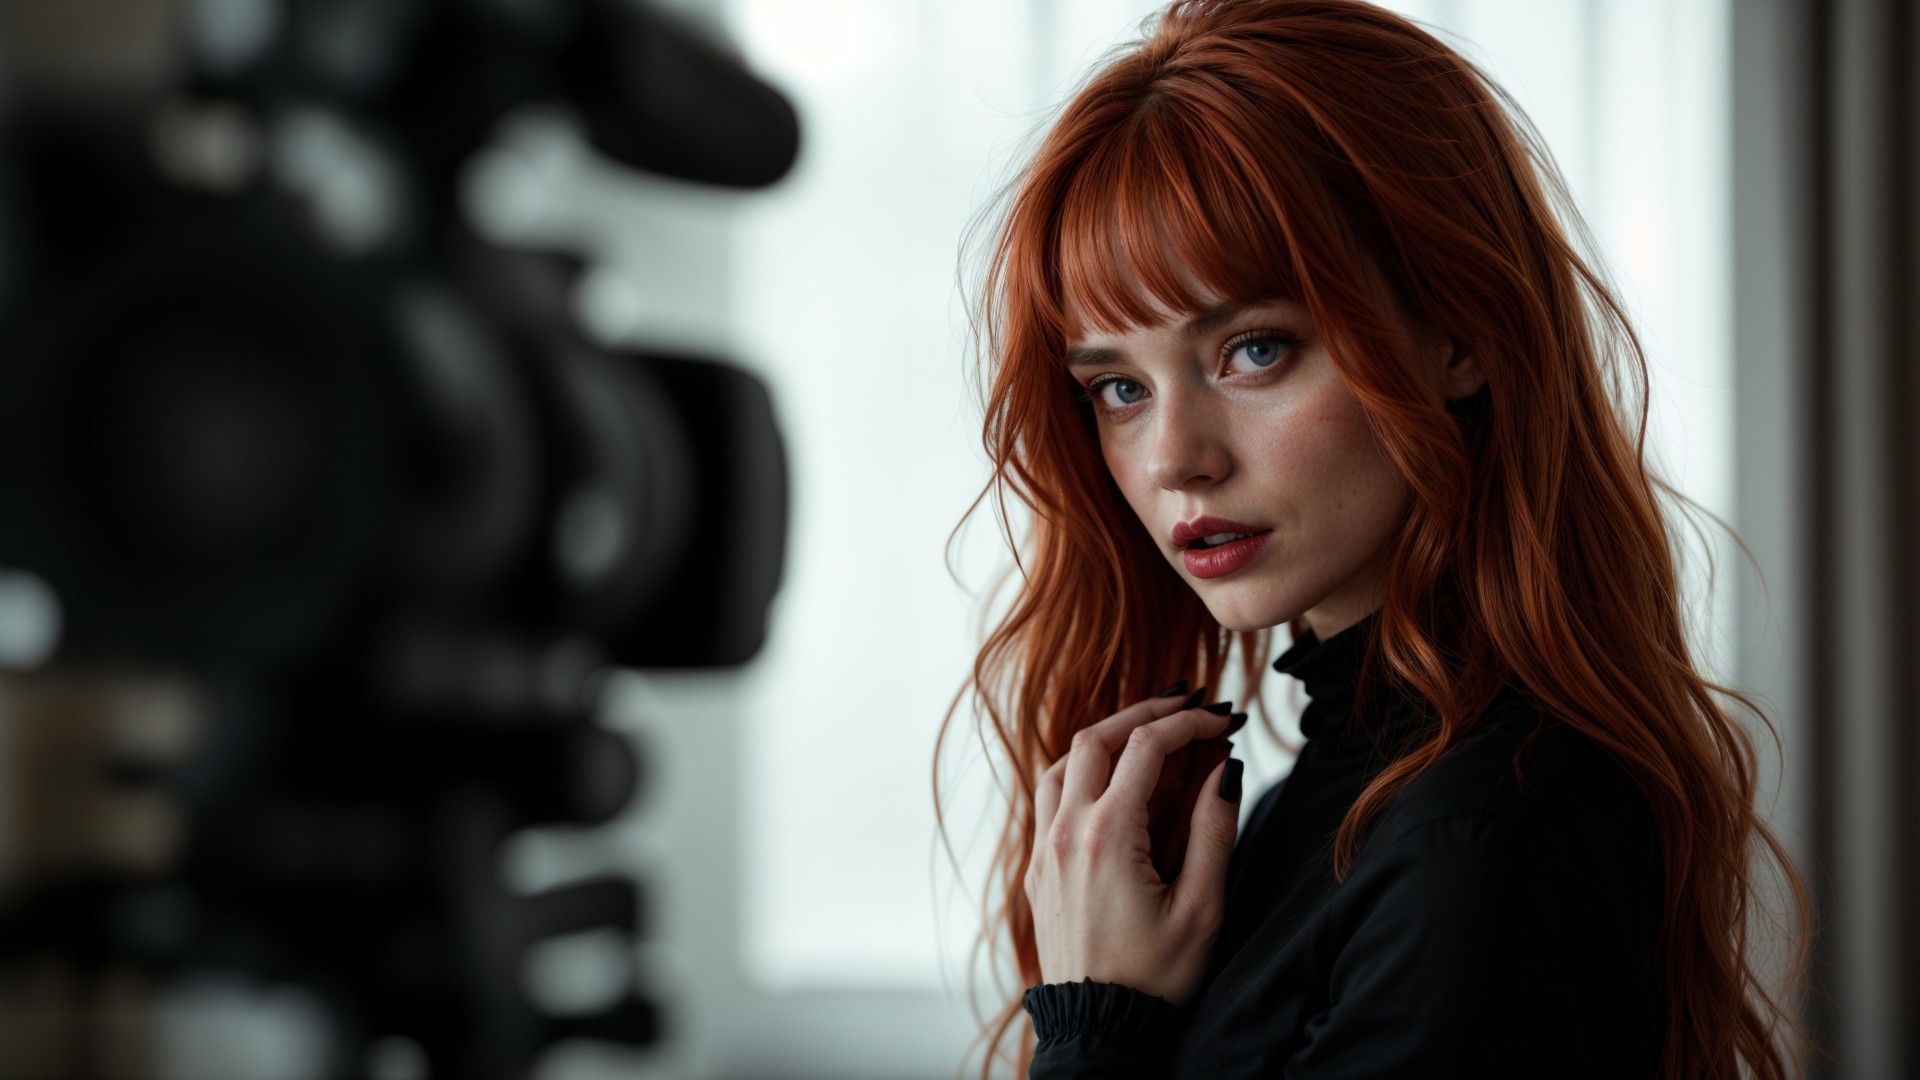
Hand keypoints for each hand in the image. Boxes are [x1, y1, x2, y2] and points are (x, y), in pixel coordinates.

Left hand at [1025, 691, 1244, 1007]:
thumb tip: (1225, 768)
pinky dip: (1084, 772)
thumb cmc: (1155, 979)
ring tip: (1150, 735)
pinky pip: (1052, 798)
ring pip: (1065, 763)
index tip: (1223, 719)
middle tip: (1186, 704)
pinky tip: (1115, 781)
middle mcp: (1067, 832)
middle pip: (1096, 739)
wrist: (1098, 1030)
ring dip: (1107, 738)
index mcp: (1109, 836)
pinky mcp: (1038, 870)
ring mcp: (1045, 850)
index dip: (1189, 722)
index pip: (1147, 747)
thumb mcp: (1202, 908)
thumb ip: (1214, 830)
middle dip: (1144, 713)